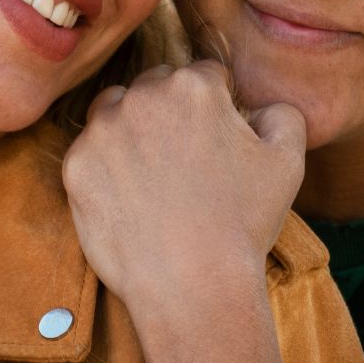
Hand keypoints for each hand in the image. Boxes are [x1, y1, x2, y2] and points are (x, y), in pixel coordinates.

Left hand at [63, 61, 305, 315]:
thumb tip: (261, 107)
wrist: (192, 286)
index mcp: (195, 87)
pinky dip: (106, 168)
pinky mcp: (75, 166)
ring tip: (154, 176)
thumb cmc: (243, 225)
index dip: (216, 108)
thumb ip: (282, 115)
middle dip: (170, 113)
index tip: (215, 143)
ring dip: (132, 130)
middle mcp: (143, 97)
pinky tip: (130, 199)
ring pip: (116, 111)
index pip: (205, 76)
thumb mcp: (288, 162)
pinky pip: (89, 152)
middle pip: (157, 87)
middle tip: (185, 164)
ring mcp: (102, 131)